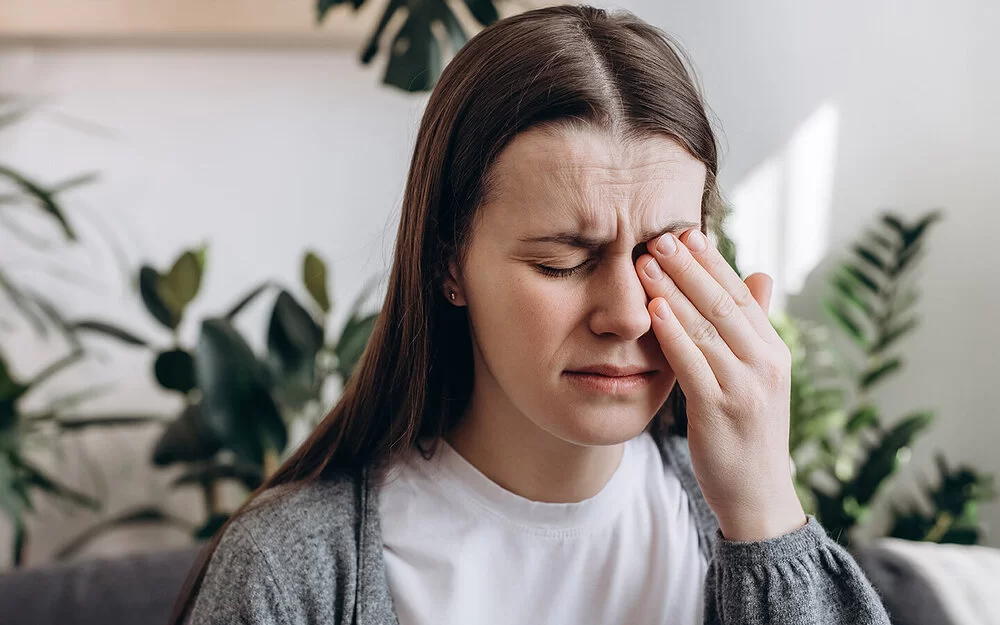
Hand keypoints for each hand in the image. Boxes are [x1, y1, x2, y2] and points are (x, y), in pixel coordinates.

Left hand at [636, 228, 805, 540]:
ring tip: (647, 261)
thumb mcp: (759, 376)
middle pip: (723, 303)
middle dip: (690, 266)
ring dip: (674, 290)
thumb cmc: (749, 432)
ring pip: (707, 327)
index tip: (687, 232)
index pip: (741, 295)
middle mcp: (765, 363)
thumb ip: (753, 328)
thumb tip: (759, 274)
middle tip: (660, 236)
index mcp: (773, 351)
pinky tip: (653, 309)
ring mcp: (745, 387)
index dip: (713, 262)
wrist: (758, 495)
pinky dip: (673, 333)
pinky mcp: (721, 410)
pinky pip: (693, 364)